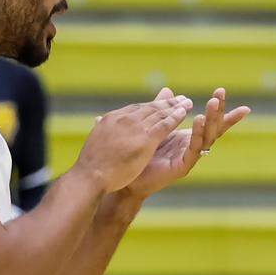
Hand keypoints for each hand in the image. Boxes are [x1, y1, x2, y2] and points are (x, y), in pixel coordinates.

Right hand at [70, 92, 192, 192]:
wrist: (89, 176)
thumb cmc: (91, 165)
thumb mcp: (97, 140)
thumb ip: (103, 129)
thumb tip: (99, 120)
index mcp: (112, 118)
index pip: (136, 108)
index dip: (151, 105)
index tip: (162, 102)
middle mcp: (124, 119)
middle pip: (149, 107)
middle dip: (166, 102)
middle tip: (180, 98)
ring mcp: (134, 128)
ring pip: (159, 113)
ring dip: (174, 107)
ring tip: (186, 103)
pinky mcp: (144, 140)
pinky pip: (164, 126)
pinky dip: (174, 118)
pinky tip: (183, 115)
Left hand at [124, 87, 250, 198]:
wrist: (130, 180)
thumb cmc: (142, 155)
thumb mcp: (156, 128)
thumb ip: (164, 110)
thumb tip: (168, 90)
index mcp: (188, 137)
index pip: (208, 121)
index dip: (217, 108)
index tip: (222, 89)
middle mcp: (192, 147)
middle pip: (213, 128)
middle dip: (217, 110)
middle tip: (220, 92)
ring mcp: (189, 157)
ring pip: (206, 137)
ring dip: (210, 119)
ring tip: (212, 103)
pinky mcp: (183, 167)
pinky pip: (193, 149)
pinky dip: (197, 135)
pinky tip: (198, 120)